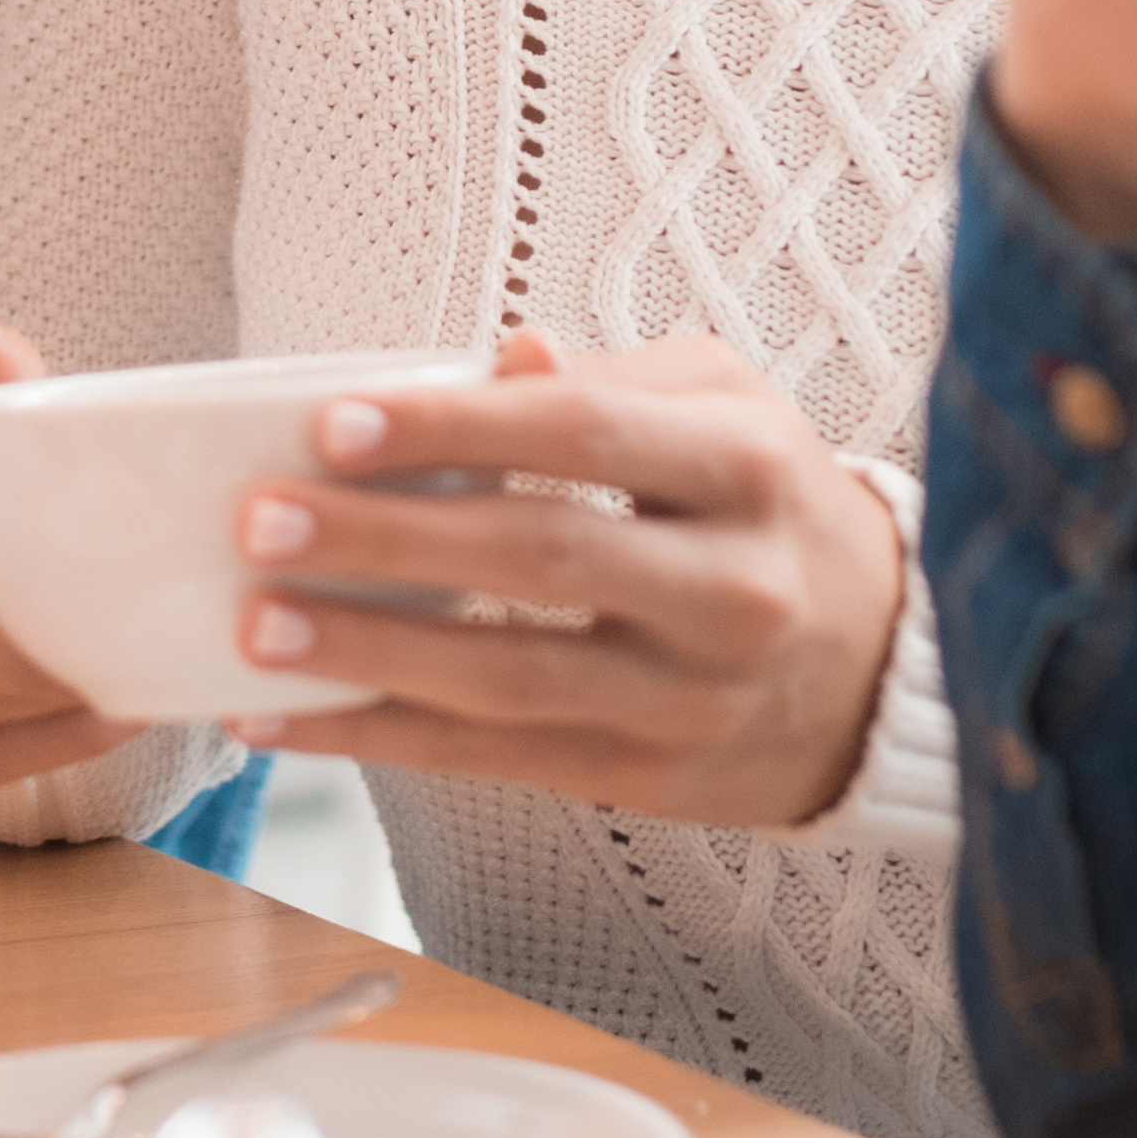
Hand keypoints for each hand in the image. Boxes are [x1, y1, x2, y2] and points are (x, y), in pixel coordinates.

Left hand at [212, 328, 910, 827]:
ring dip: (369, 656)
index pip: (582, 437)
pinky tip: (289, 718)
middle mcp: (730, 588)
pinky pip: (498, 762)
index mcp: (744, 467)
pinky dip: (382, 740)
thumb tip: (503, 357)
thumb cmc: (765, 506)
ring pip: (512, 679)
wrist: (879, 666)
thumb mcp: (723, 410)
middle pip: (541, 557)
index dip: (454, 428)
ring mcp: (692, 697)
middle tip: (265, 520)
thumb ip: (612, 381)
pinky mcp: (649, 780)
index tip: (332, 425)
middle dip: (388, 539)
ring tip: (258, 628)